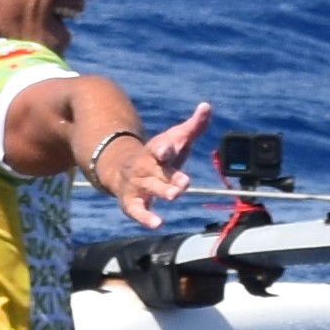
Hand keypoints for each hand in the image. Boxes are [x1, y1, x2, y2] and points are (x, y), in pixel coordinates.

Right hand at [86, 102, 209, 221]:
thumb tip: (207, 106)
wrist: (122, 167)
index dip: (165, 149)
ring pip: (150, 188)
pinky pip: (137, 210)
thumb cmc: (158, 155)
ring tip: (175, 195)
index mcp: (156, 151)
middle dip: (170, 176)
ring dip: (162, 191)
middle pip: (158, 171)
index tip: (170, 148)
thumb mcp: (174, 139)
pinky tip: (157, 224)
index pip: (160, 148)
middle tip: (184, 182)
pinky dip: (145, 218)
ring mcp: (138, 184)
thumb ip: (193, 126)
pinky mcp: (131, 202)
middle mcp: (146, 167)